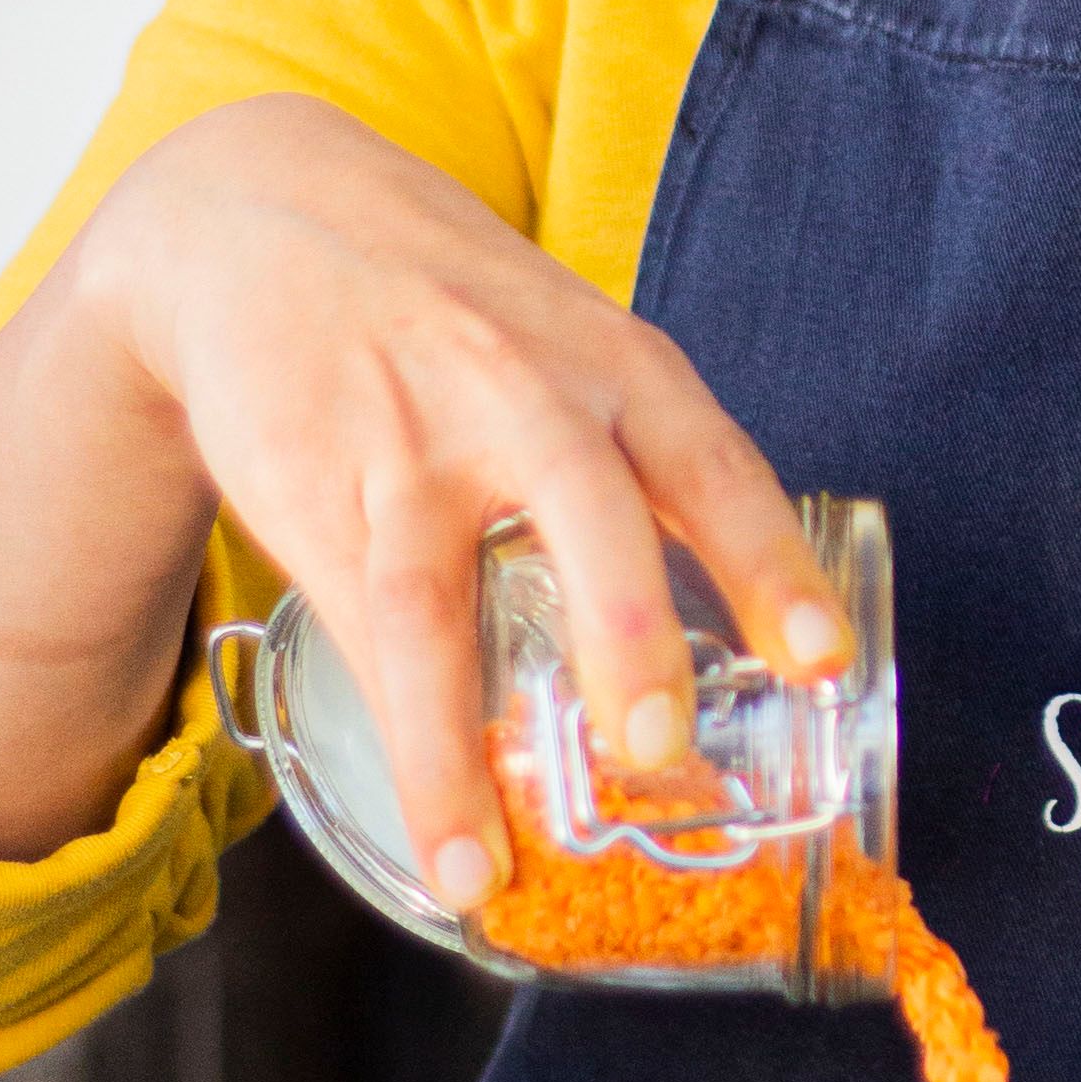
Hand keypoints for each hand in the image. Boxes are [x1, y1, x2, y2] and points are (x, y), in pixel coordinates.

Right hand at [0, 96, 837, 907]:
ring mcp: (405, 444)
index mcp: (610, 362)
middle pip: (584, 509)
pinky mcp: (312, 488)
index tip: (822, 664)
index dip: (772, 565)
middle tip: (658, 749)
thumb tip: (745, 633)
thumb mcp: (568, 344)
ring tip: (492, 863)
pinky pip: (357, 631)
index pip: (712, 464)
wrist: (257, 219)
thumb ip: (642, 464)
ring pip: (432, 599)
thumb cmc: (452, 310)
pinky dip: (398, 740)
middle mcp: (516, 392)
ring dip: (459, 743)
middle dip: (625, 632)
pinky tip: (435, 828)